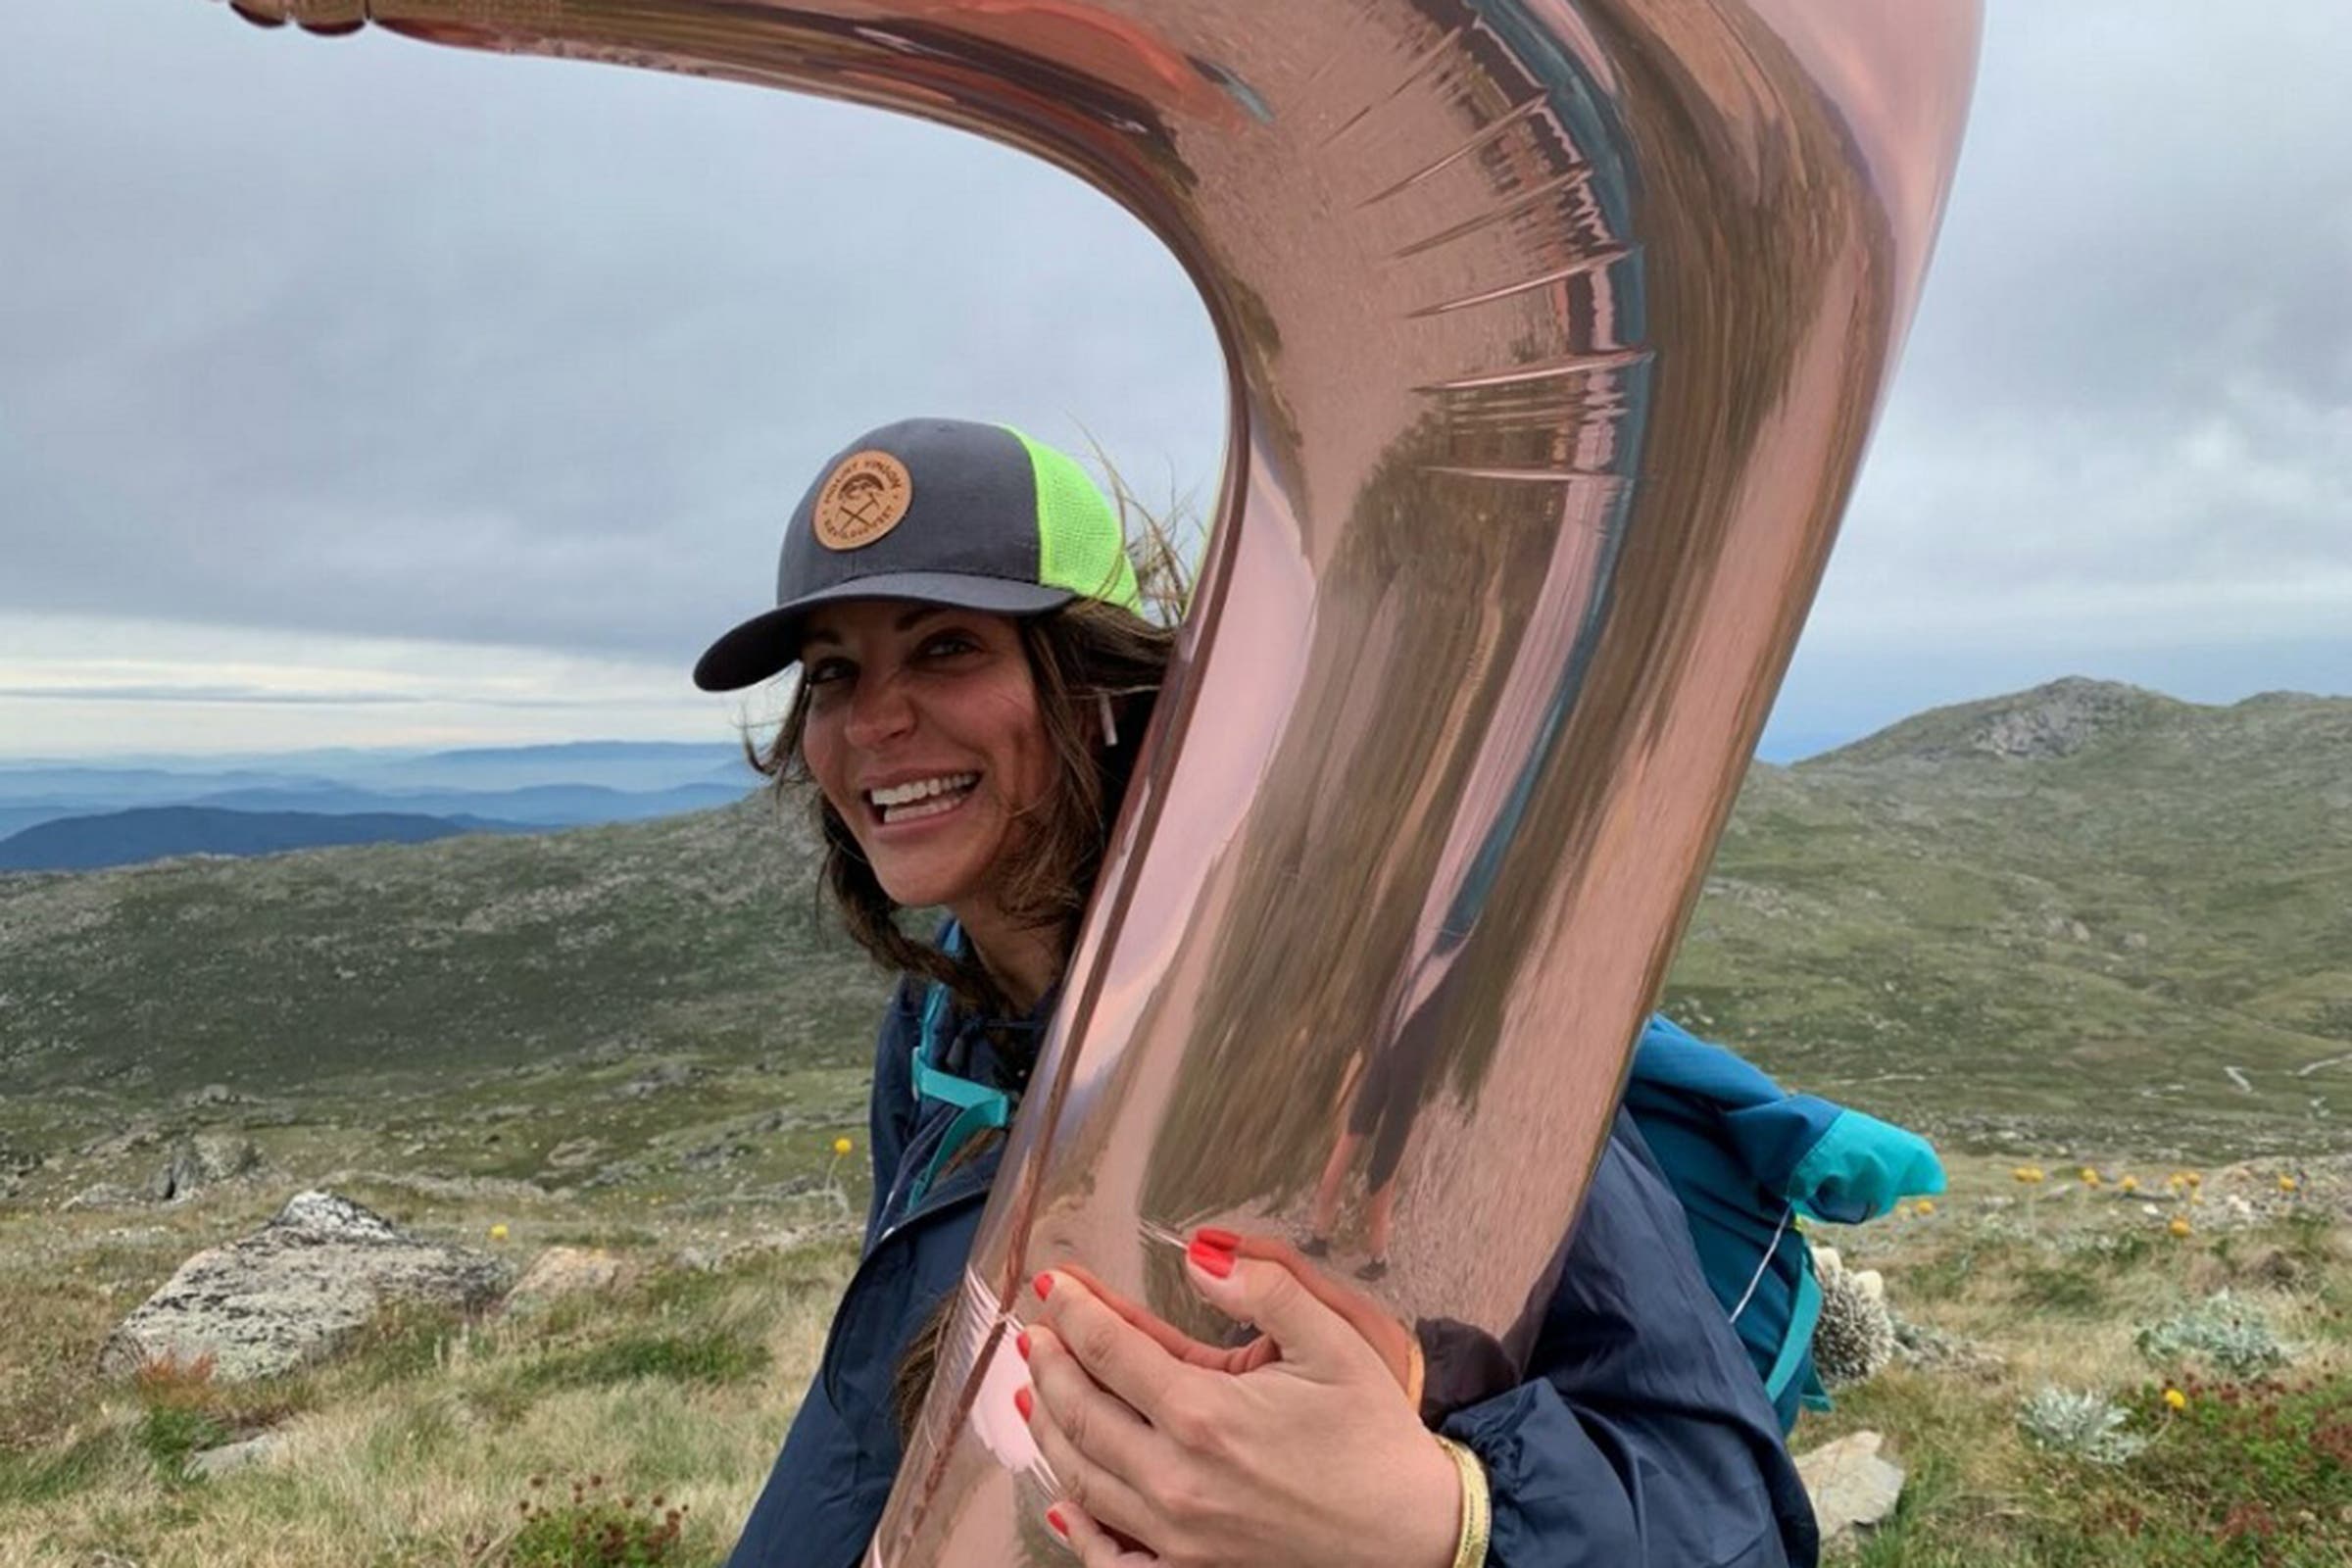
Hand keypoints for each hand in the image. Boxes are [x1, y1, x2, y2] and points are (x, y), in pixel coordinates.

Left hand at [1020, 1238, 1460, 1567]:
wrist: (1416, 1535)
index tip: (1052, 1282)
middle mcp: (1177, 1479)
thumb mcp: (1334, 1342)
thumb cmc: (1376, 1437)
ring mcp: (1178, 1536)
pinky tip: (1060, 1499)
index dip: (1074, 1310)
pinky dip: (1076, 1529)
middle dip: (1052, 1363)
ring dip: (1050, 1428)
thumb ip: (1267, 1287)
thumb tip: (1201, 1254)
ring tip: (1035, 1389)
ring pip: (1083, 1477)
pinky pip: (1110, 1559)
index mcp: (1206, 1414)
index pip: (1110, 1350)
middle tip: (1037, 1330)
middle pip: (1082, 1412)